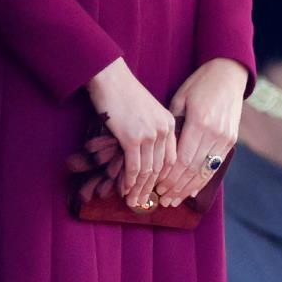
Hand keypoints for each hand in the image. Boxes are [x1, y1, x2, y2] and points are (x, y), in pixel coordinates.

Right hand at [85, 59, 175, 209]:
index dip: (163, 178)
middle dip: (152, 188)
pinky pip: (134, 166)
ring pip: (148, 170)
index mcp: (170, 124)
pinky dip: (130, 180)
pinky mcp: (132, 138)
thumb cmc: (122, 93)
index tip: (155, 190)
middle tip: (144, 202)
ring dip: (140, 189)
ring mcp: (149, 135)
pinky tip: (125, 189)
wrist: (109, 78)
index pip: (171, 159)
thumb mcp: (146, 110)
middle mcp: (164, 130)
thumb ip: (151, 128)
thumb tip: (143, 149)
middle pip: (161, 168)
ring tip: (133, 201)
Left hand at [154, 58, 246, 207]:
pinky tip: (192, 191)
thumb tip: (159, 151)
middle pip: (193, 168)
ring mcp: (226, 138)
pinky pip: (215, 165)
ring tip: (174, 200)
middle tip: (162, 200)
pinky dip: (203, 179)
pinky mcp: (231, 140)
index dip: (169, 176)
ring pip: (205, 170)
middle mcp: (215, 134)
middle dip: (176, 187)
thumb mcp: (179, 101)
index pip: (182, 158)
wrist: (228, 75)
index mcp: (200, 123)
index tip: (156, 187)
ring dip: (189, 188)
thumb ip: (172, 126)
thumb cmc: (197, 86)